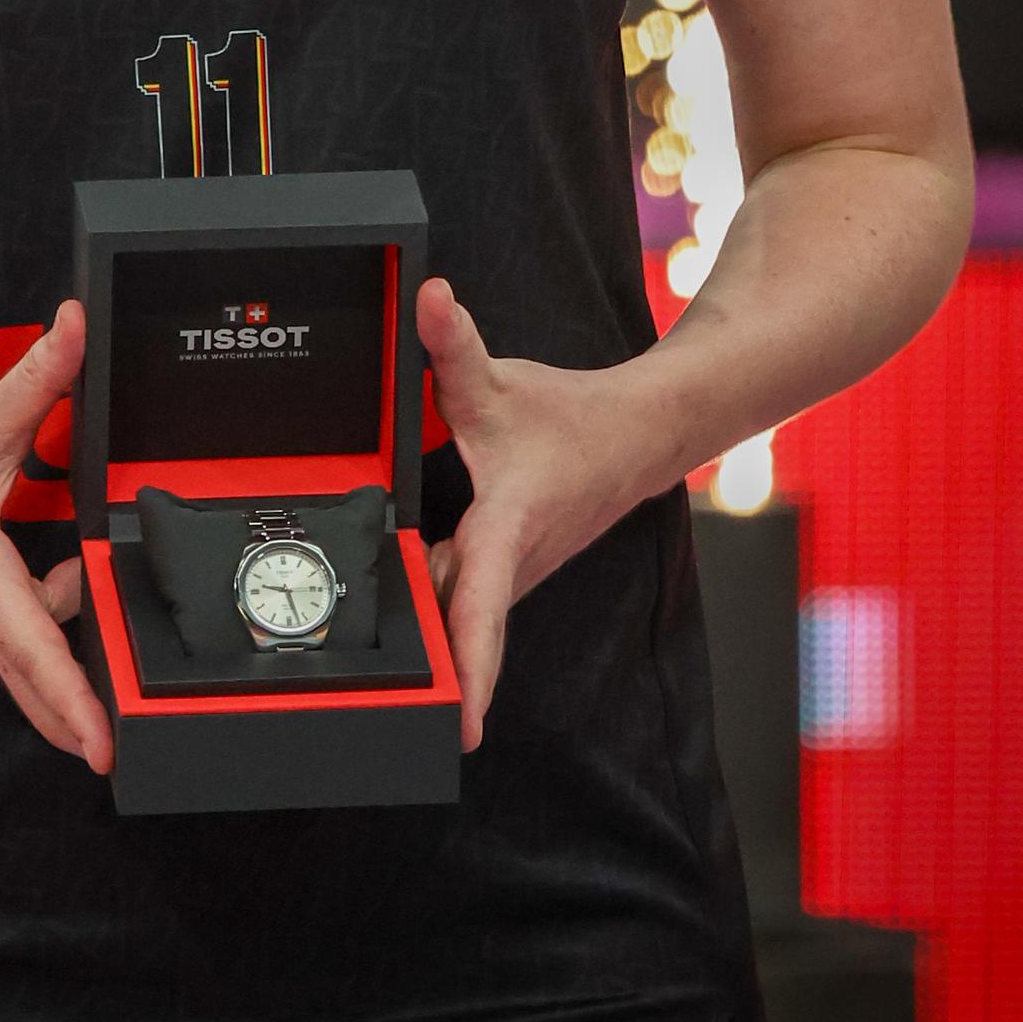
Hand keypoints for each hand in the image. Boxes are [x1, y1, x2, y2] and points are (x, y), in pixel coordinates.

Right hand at [0, 297, 110, 772]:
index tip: (102, 744)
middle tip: (135, 731)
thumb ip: (38, 377)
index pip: (31, 644)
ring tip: (116, 657)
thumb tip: (76, 325)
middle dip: (82, 711)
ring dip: (67, 669)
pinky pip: (14, 650)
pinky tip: (75, 616)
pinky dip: (46, 652)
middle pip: (35, 679)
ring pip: (27, 663)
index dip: (70, 698)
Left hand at [417, 277, 660, 753]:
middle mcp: (513, 565)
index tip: (461, 725)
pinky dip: (438, 605)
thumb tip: (428, 296)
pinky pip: (466, 597)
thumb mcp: (499, 381)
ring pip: (459, 611)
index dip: (469, 670)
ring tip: (383, 672)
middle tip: (381, 702)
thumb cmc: (575, 420)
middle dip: (425, 664)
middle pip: (456, 624)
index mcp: (508, 530)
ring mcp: (514, 574)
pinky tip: (403, 605)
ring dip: (429, 635)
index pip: (482, 610)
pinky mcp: (512, 570)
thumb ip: (453, 343)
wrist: (641, 435)